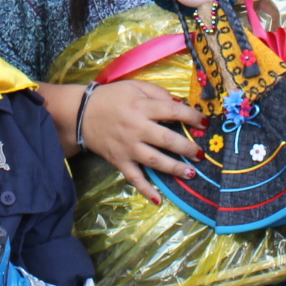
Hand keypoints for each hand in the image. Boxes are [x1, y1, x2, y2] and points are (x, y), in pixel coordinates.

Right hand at [79, 79, 205, 202]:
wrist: (80, 113)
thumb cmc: (111, 98)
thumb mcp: (134, 86)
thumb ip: (157, 93)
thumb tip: (179, 104)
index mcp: (141, 107)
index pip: (172, 112)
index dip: (191, 117)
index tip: (204, 123)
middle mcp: (137, 128)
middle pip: (166, 140)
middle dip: (187, 147)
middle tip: (200, 154)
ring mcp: (128, 147)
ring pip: (155, 160)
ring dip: (174, 168)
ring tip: (191, 173)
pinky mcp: (119, 161)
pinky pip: (134, 177)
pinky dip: (145, 189)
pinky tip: (158, 199)